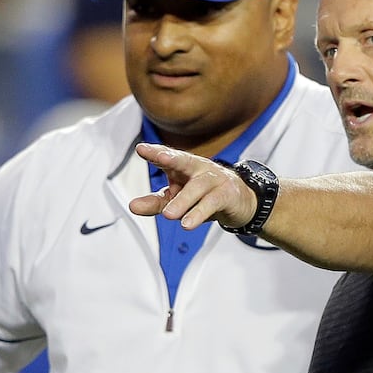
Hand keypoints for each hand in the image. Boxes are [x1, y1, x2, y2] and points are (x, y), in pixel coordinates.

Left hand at [129, 143, 256, 230]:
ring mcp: (215, 179)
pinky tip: (188, 223)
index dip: (155, 152)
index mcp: (183, 166)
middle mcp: (199, 168)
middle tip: (160, 158)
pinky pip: (212, 202)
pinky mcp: (227, 194)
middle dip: (172, 158)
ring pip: (198, 187)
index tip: (141, 149)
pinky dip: (199, 213)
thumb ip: (155, 202)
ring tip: (169, 215)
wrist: (240, 202)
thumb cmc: (205, 196)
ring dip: (183, 200)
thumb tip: (132, 206)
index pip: (168, 157)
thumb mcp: (177, 199)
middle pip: (185, 161)